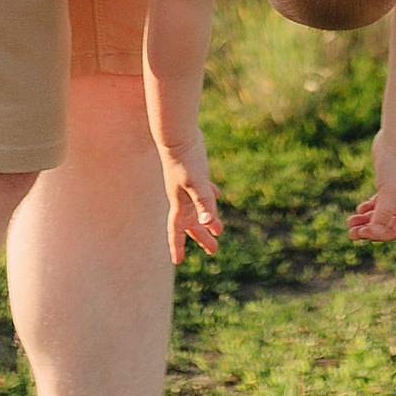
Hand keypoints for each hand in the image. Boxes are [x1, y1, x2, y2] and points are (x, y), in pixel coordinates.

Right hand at [159, 137, 222, 264]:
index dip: (176, 246)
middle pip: (191, 223)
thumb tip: (208, 222)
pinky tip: (217, 195)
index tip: (178, 262)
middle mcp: (182, 196)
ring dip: (207, 219)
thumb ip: (204, 202)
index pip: (177, 230)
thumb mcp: (197, 182)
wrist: (177, 134)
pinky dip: (210, 196)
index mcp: (180, 202)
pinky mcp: (195, 172)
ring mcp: (187, 185)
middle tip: (214, 250)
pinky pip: (203, 190)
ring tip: (219, 230)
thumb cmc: (185, 159)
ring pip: (197, 208)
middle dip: (202, 237)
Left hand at [347, 138, 395, 242]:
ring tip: (349, 222)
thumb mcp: (390, 191)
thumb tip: (375, 231)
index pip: (395, 231)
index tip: (363, 230)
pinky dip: (368, 209)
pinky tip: (359, 209)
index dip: (379, 234)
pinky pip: (377, 204)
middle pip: (385, 225)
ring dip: (364, 220)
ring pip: (379, 215)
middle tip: (351, 233)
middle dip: (368, 230)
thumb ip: (383, 212)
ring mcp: (394, 195)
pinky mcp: (386, 186)